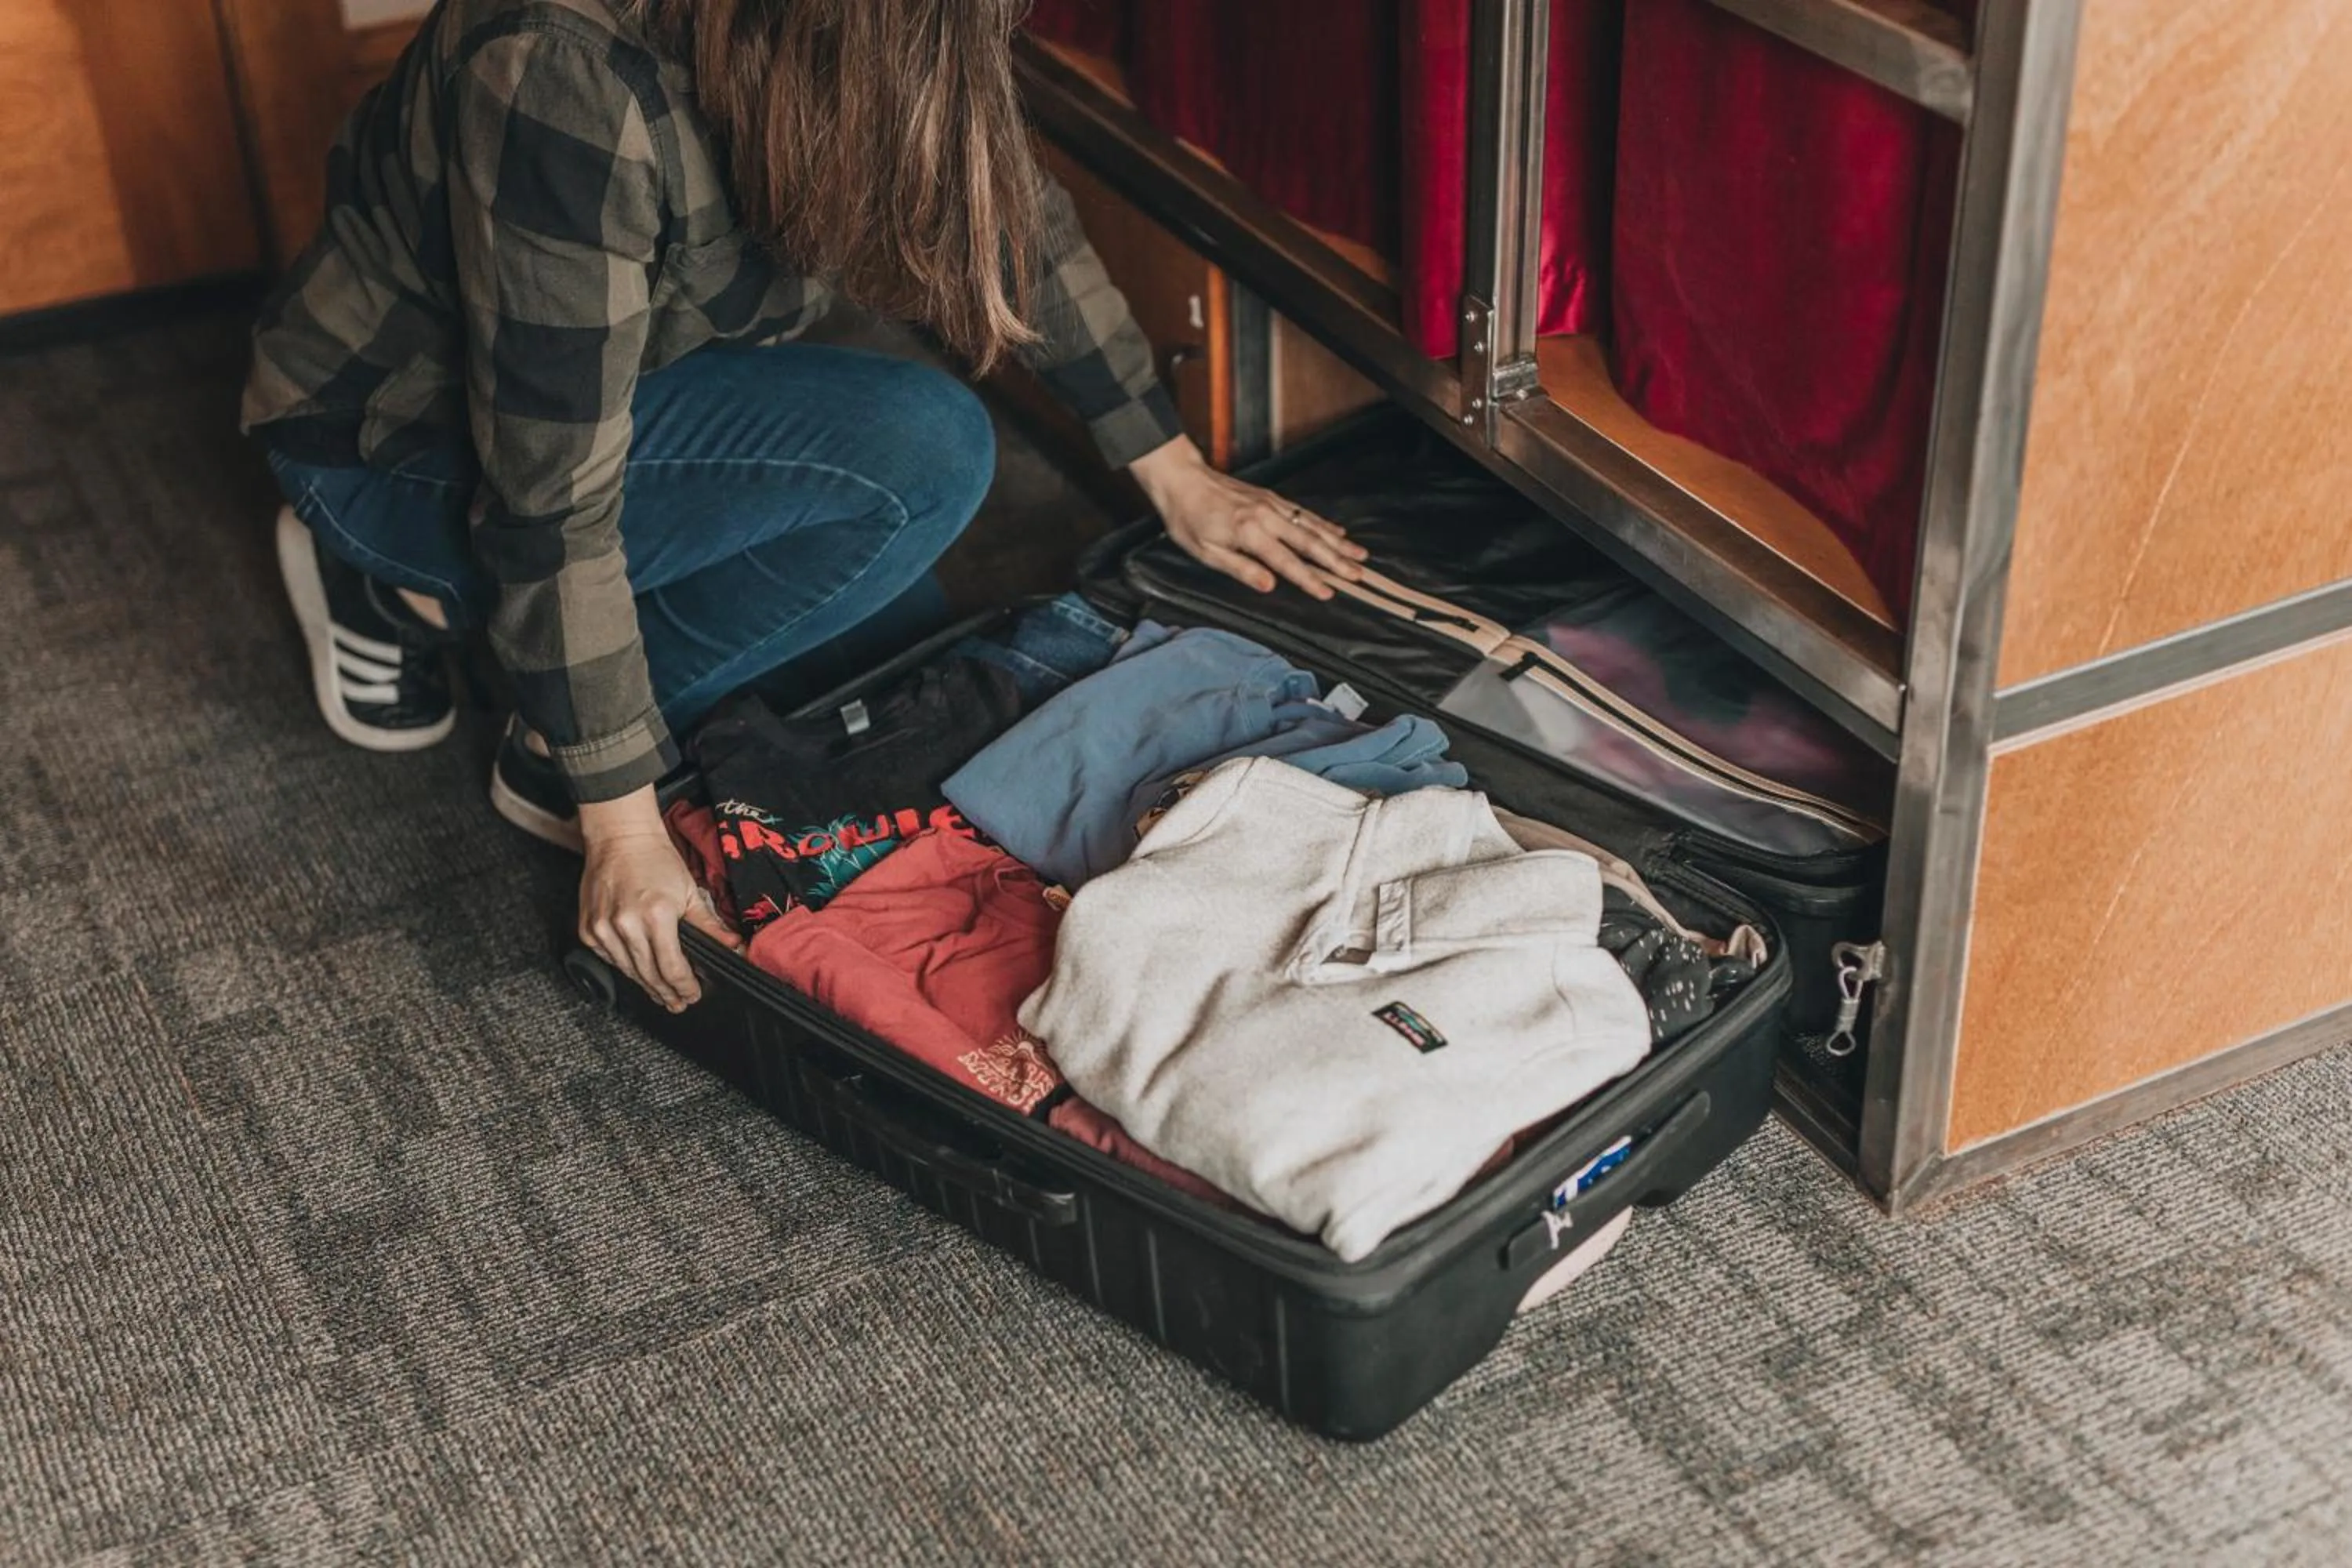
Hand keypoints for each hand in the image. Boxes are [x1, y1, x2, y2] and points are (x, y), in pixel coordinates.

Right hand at [577, 785, 743, 1012]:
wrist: (619, 838)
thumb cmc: (655, 860)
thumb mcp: (689, 891)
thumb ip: (709, 925)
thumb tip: (732, 947)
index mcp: (656, 916)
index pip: (672, 967)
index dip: (685, 987)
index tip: (692, 995)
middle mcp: (626, 925)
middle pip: (650, 975)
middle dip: (667, 993)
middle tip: (678, 1003)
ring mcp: (603, 928)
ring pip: (629, 971)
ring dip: (647, 985)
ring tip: (661, 994)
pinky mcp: (588, 928)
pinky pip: (610, 959)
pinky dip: (626, 967)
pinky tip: (638, 971)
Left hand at [1128, 435, 1366, 599]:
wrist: (1181, 479)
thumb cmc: (1188, 519)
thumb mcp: (1206, 552)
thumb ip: (1240, 569)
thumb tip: (1269, 585)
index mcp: (1249, 532)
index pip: (1286, 561)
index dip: (1309, 579)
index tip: (1329, 592)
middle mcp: (1266, 516)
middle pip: (1308, 542)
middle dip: (1336, 561)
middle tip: (1359, 576)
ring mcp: (1271, 504)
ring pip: (1311, 526)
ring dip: (1337, 542)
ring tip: (1360, 556)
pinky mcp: (1270, 497)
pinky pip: (1303, 512)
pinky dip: (1323, 524)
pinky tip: (1338, 533)